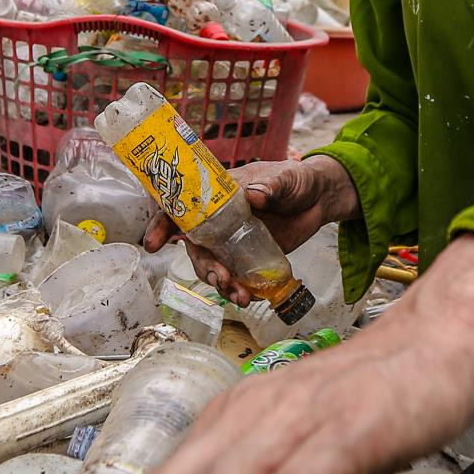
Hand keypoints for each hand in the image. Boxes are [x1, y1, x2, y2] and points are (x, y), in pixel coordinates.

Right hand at [142, 155, 357, 306]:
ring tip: (240, 296)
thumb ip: (271, 185)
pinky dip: (239, 290)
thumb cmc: (296, 180)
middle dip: (203, 266)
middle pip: (197, 247)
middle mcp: (219, 221)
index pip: (181, 207)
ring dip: (221, 284)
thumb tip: (253, 196)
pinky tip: (251, 297)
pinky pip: (237, 278)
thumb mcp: (286, 177)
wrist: (320, 199)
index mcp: (218, 195)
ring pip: (214, 267)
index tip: (153, 244)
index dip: (162, 224)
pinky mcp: (250, 259)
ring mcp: (233, 242)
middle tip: (220, 278)